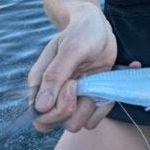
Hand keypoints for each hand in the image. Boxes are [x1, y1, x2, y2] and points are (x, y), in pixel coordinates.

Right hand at [27, 3, 117, 132]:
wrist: (97, 26)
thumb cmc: (81, 32)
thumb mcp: (71, 49)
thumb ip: (55, 75)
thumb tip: (40, 107)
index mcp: (41, 85)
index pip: (41, 118)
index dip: (58, 109)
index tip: (72, 84)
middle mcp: (55, 95)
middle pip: (61, 124)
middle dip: (75, 107)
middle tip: (83, 81)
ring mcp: (74, 98)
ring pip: (80, 123)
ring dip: (92, 105)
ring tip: (96, 80)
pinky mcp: (90, 97)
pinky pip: (97, 116)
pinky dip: (106, 103)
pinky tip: (110, 81)